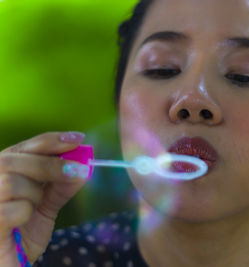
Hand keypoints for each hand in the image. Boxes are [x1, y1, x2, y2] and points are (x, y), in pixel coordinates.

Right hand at [0, 132, 87, 265]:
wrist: (10, 264)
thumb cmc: (23, 234)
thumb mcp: (45, 207)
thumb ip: (60, 187)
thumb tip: (83, 166)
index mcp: (2, 172)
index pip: (24, 147)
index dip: (51, 140)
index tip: (78, 139)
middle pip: (14, 160)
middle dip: (51, 165)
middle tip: (79, 170)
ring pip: (11, 183)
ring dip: (34, 194)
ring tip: (35, 207)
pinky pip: (11, 210)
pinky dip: (25, 213)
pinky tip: (22, 222)